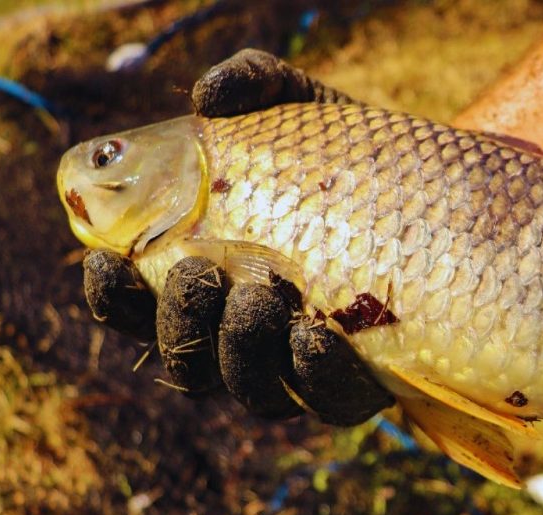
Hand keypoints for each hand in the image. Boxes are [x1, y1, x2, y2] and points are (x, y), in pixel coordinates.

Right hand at [82, 50, 392, 424]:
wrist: (438, 193)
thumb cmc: (345, 152)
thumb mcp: (300, 106)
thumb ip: (251, 85)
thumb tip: (208, 95)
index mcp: (203, 279)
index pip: (136, 307)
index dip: (113, 298)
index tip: (105, 263)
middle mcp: (240, 332)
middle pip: (188, 359)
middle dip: (181, 324)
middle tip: (197, 276)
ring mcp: (299, 364)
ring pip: (250, 389)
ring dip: (241, 352)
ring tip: (257, 300)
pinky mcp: (358, 380)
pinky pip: (326, 401)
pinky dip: (315, 377)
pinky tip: (314, 338)